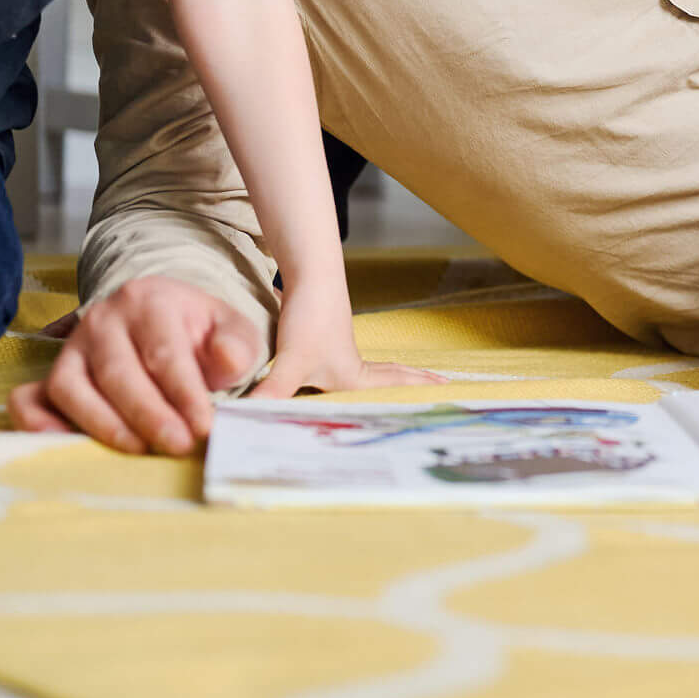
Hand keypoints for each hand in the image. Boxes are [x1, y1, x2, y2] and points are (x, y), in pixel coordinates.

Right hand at [8, 276, 257, 455]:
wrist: (164, 321)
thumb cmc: (200, 334)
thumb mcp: (229, 328)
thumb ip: (235, 345)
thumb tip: (228, 362)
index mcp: (148, 300)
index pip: (163, 351)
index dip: (184, 392)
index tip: (205, 426)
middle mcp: (102, 321)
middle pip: (118, 373)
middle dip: (148, 414)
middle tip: (178, 445)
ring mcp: (71, 349)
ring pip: (72, 388)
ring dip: (102, 425)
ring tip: (137, 451)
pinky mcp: (50, 378)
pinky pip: (29, 399)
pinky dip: (36, 424)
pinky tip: (62, 445)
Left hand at [245, 286, 438, 399]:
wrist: (308, 275)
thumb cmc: (309, 317)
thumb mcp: (291, 361)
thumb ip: (273, 393)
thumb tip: (249, 422)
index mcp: (353, 378)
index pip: (394, 389)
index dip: (418, 394)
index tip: (449, 396)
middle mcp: (353, 366)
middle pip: (393, 377)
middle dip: (417, 384)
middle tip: (446, 387)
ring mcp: (341, 352)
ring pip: (378, 369)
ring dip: (397, 376)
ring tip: (414, 380)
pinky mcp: (326, 342)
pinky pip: (357, 363)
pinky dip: (372, 369)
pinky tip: (361, 370)